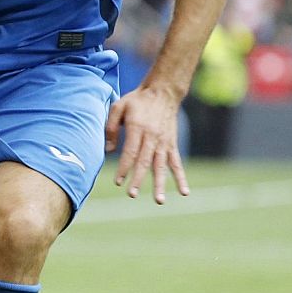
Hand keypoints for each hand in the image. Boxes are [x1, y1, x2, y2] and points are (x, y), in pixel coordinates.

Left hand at [104, 83, 188, 204]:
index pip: (130, 152)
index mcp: (138, 127)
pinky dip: (180, 178)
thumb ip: (111, 127)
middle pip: (145, 161)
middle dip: (138, 179)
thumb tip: (107, 150)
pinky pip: (176, 163)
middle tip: (132, 194)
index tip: (118, 181)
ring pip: (161, 166)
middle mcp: (152, 137)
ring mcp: (164, 142)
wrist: (163, 92)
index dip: (124, 167)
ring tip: (159, 200)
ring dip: (160, 184)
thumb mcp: (119, 106)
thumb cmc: (138, 100)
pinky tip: (184, 192)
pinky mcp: (171, 145)